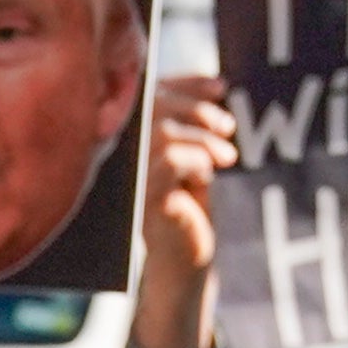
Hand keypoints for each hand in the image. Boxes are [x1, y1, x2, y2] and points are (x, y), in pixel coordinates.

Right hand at [124, 75, 238, 347]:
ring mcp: (129, 179)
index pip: (149, 94)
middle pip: (152, 105)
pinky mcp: (145, 200)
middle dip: (196, 108)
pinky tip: (204, 179)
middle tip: (227, 127)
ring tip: (226, 158)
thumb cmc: (187, 210)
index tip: (220, 87)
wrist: (186, 263)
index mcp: (128, 143)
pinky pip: (171, 159)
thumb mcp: (192, 158)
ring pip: (163, 130)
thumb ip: (192, 125)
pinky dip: (197, 160)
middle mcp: (120, 159)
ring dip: (203, 137)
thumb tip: (215, 86)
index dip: (185, 84)